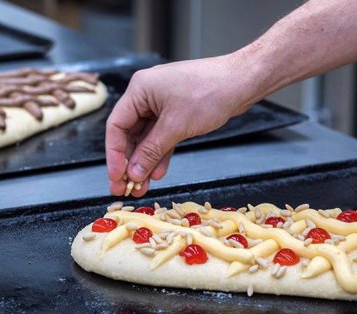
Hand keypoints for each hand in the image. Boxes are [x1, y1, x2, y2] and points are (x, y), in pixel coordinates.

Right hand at [105, 53, 256, 196]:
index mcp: (140, 89)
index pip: (117, 126)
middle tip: (124, 188)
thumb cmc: (209, 92)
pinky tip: (157, 173)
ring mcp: (162, 104)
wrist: (241, 82)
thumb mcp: (175, 126)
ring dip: (144, 162)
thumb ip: (151, 150)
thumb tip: (134, 172)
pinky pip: (163, 137)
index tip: (116, 177)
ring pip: (147, 138)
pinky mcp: (177, 112)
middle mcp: (147, 95)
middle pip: (130, 134)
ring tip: (141, 187)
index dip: (115, 155)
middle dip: (129, 163)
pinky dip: (160, 154)